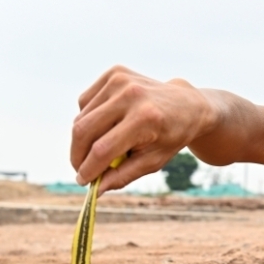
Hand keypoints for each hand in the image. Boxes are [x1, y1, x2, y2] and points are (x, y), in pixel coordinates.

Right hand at [71, 66, 216, 191]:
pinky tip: (104, 125)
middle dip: (77, 155)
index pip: (103, 149)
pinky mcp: (114, 73)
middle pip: (85, 131)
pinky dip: (87, 118)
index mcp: (145, 119)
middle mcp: (131, 95)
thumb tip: (97, 190)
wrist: (187, 104)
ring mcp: (120, 81)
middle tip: (80, 169)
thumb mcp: (153, 162)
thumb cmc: (171, 136)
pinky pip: (85, 102)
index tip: (82, 181)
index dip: (88, 169)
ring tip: (95, 150)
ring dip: (82, 139)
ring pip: (81, 117)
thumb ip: (123, 176)